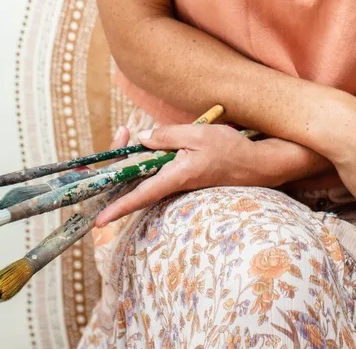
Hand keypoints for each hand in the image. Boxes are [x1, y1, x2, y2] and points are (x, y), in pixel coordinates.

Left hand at [94, 123, 270, 226]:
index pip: (141, 194)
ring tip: (123, 135)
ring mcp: (179, 184)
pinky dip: (147, 159)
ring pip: (147, 177)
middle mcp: (174, 185)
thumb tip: (141, 139)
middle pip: (137, 183)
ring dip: (133, 159)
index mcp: (176, 176)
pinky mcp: (184, 179)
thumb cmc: (230, 149)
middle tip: (117, 135)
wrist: (256, 164)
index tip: (99, 221)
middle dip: (119, 164)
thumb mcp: (198, 134)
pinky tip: (146, 144)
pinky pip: (158, 174)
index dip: (118, 208)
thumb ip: (167, 135)